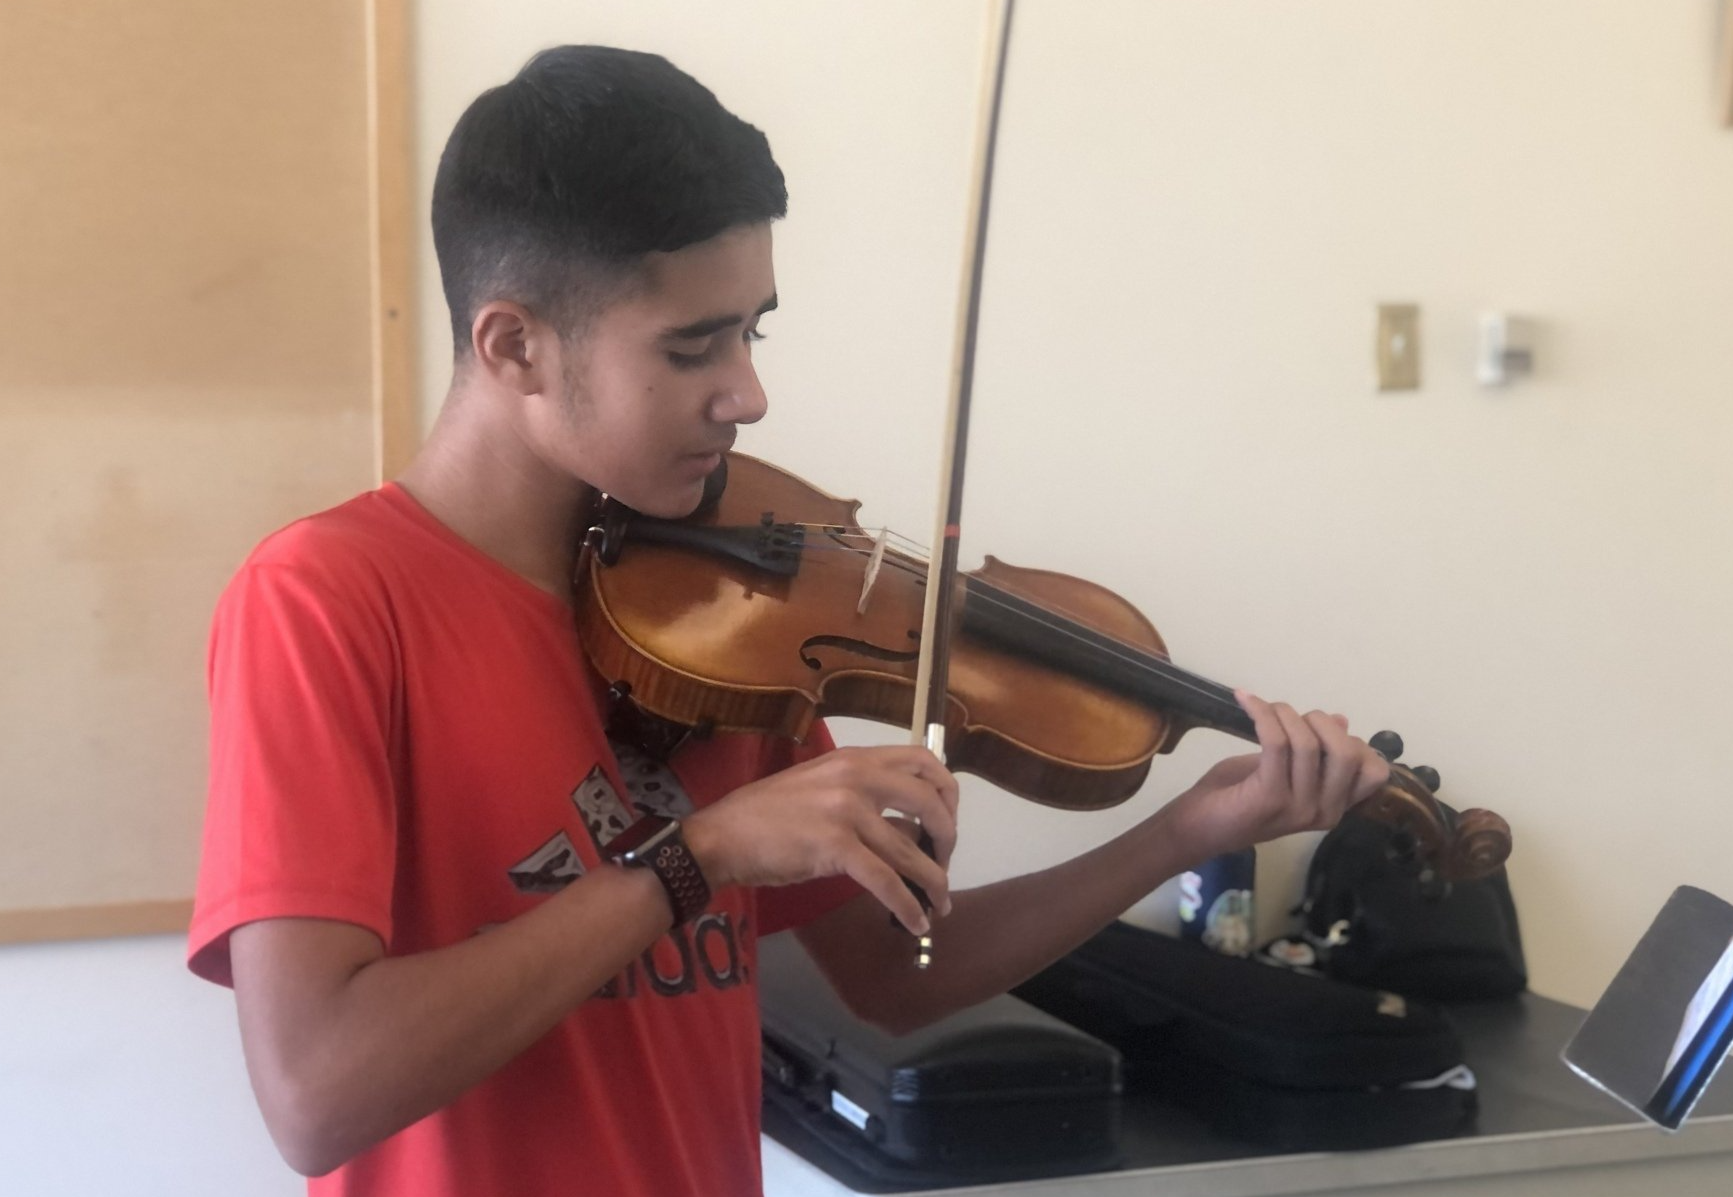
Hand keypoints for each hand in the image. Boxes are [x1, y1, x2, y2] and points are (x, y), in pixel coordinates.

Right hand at [681, 745, 958, 935]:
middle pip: (931, 803)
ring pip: (911, 851)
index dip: (947, 791)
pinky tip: (917, 921)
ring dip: (934, 881)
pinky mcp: (836, 848)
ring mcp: (847, 811)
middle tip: (945, 863)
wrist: (721, 837)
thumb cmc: (765, 815)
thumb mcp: (818, 784)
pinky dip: (908, 905)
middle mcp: (857, 777)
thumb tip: (904, 824)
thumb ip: (860, 792)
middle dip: (948, 839)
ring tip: (941, 903)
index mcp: (854, 759)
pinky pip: (886, 882)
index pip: (922, 760)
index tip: (948, 819)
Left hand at [1166, 691, 1389, 861]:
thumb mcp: (1283, 770)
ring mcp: (1300, 807)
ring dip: (1284, 714)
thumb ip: (1314, 751)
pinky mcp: (1270, 797)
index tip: (1319, 729)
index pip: (1374, 772)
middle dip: (1320, 722)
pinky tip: (1246, 700)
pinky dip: (1262, 713)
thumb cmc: (1238, 798)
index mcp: (1334, 807)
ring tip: (1263, 707)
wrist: (1196, 828)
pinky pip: (1277, 742)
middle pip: (1347, 752)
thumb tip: (1342, 720)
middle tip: (1291, 716)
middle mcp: (1325, 812)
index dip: (1354, 741)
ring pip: (1309, 743)